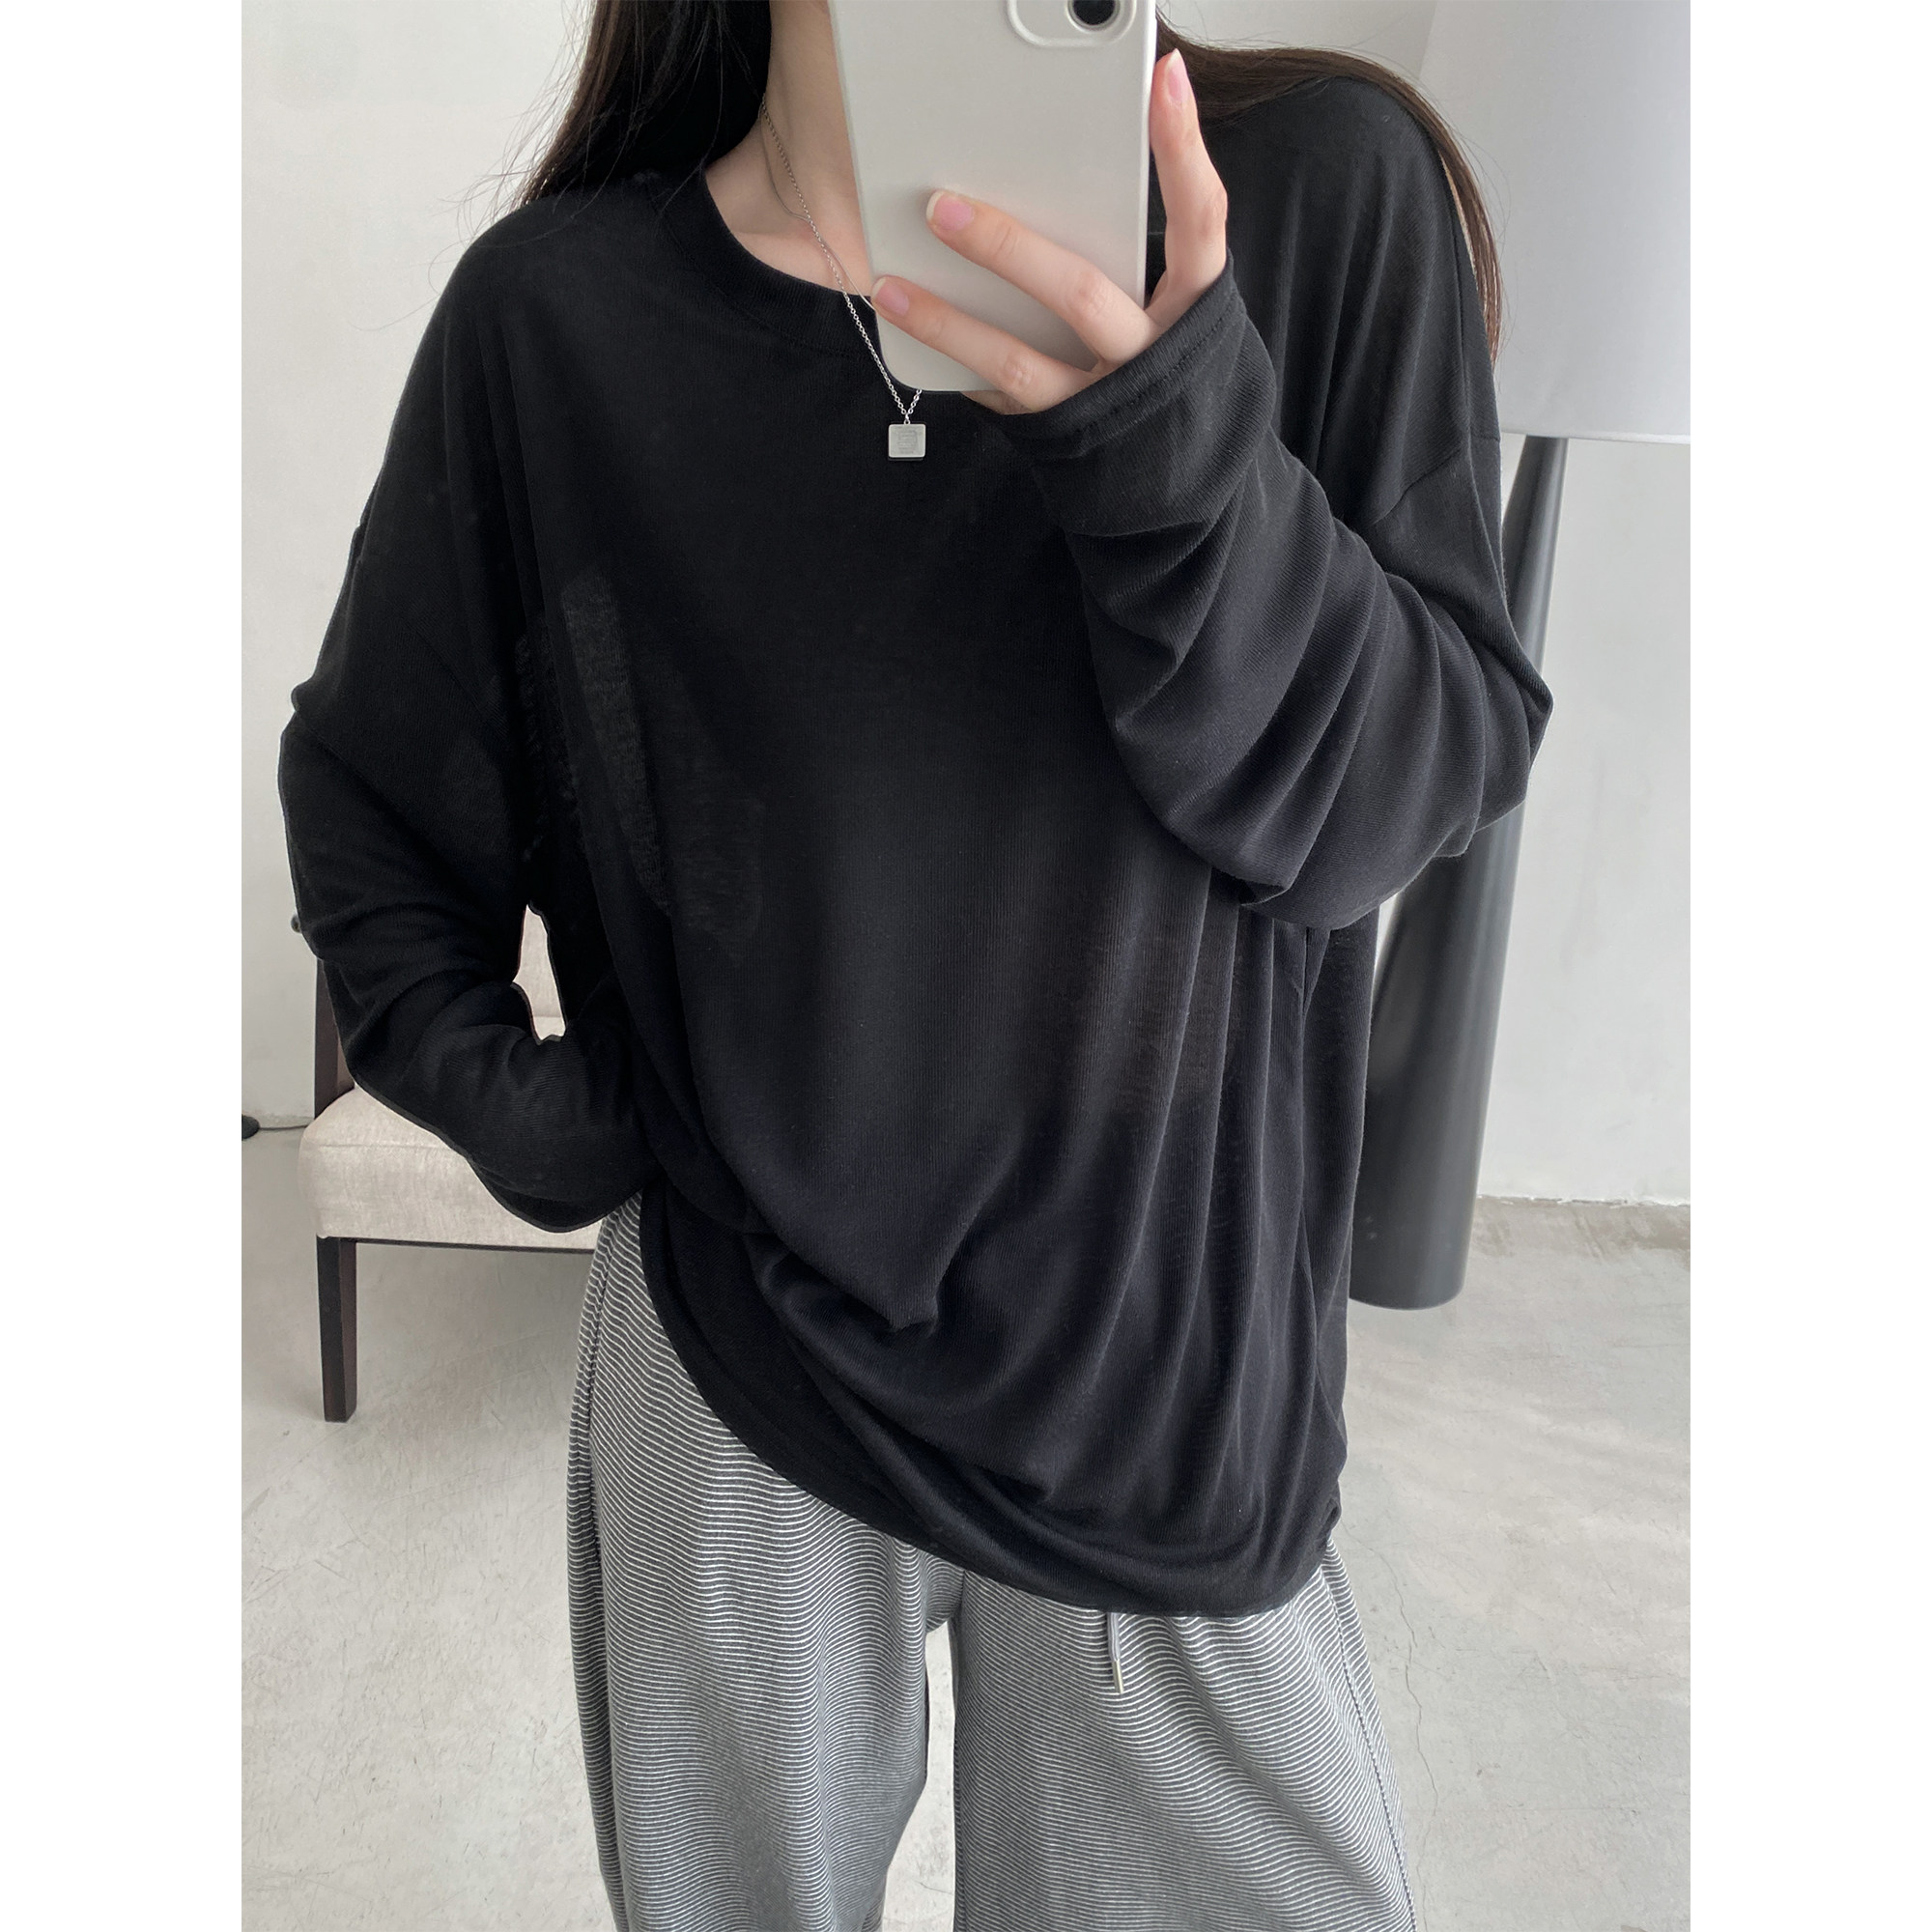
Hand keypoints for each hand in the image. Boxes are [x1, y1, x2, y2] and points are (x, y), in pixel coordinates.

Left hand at [869, 48, 1228, 414]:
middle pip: (1082, 293)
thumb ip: (1132, 258)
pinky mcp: (1065, 440)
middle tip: (941, 208)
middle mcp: (1152, 359)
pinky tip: (914, 338)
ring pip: (1019, 362)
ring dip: (947, 322)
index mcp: (1194, 310)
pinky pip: (1002, 398)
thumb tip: (1059, 181)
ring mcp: (1105, 405)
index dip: (1183, 150)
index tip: (1164, 78)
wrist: (1182, 491)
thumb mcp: (1176, 315)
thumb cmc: (1169, 375)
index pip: (1199, 219)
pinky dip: (958, 368)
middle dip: (1006, 248)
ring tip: (890, 287)